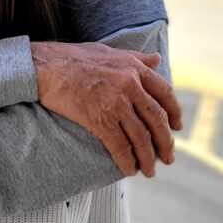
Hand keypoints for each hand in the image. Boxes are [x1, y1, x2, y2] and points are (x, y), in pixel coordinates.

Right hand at [31, 41, 182, 177]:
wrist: (46, 66)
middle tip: (168, 157)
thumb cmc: (75, 57)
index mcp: (135, 68)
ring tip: (149, 170)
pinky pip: (120, 146)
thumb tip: (156, 59)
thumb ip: (136, 58)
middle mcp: (130, 84)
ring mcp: (116, 103)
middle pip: (157, 119)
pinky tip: (128, 169)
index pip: (165, 94)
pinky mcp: (100, 119)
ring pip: (141, 137)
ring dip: (147, 157)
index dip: (174, 113)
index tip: (177, 128)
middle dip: (165, 142)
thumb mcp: (110, 51)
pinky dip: (127, 161)